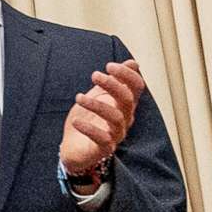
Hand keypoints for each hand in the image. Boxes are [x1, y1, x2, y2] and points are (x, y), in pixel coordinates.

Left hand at [59, 59, 145, 177]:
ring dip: (96, 104)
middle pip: (128, 100)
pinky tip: (76, 121)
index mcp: (124, 104)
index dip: (127, 75)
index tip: (109, 66)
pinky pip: (103, 139)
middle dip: (113, 85)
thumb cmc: (88, 120)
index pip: (137, 87)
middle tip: (94, 75)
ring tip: (78, 97)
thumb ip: (113, 81)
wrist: (74, 148)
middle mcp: (125, 119)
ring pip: (116, 118)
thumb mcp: (98, 96)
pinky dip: (90, 129)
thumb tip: (132, 63)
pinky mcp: (104, 149)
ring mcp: (116, 135)